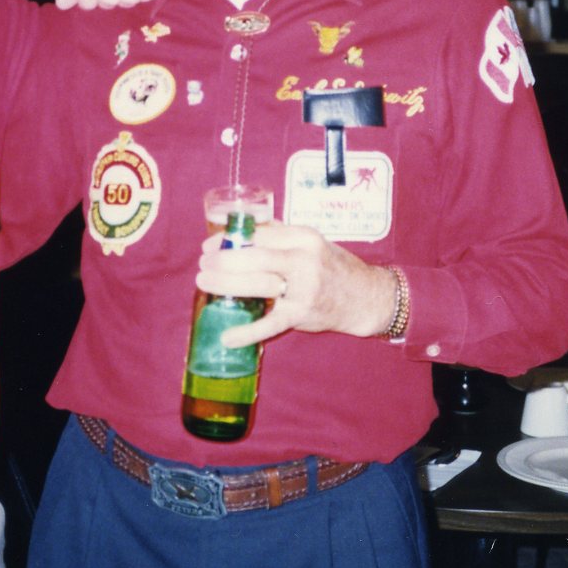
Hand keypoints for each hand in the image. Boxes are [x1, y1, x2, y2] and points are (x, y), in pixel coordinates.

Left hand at [196, 222, 395, 347]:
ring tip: (205, 283)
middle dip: (223, 259)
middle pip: (255, 256)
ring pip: (258, 283)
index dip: (230, 239)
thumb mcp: (311, 243)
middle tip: (202, 265)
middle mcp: (304, 259)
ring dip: (226, 284)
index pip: (260, 233)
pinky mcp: (302, 313)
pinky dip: (248, 332)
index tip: (209, 246)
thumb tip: (242, 229)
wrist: (365, 296)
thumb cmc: (333, 267)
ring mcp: (304, 287)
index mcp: (304, 237)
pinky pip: (270, 323)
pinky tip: (228, 337)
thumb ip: (280, 235)